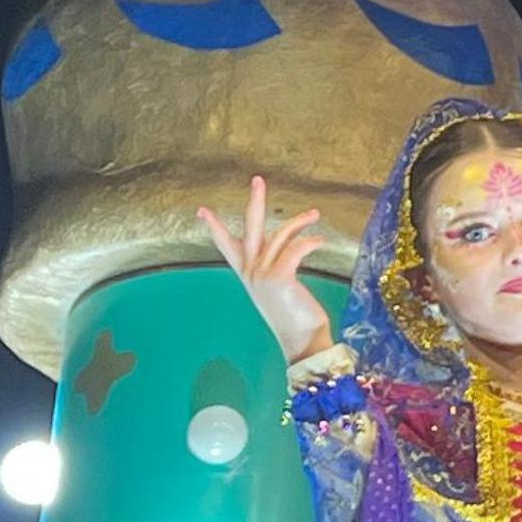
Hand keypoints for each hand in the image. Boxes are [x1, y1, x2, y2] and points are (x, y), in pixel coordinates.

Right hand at [198, 176, 343, 378]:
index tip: (201, 210)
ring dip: (298, 221)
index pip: (226, 246)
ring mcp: (262, 274)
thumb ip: (276, 267)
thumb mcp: (279, 289)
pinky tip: (320, 241)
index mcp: (248, 274)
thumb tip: (287, 246)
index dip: (215, 227)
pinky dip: (309, 242)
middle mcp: (251, 272)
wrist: (302, 342)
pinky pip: (295, 249)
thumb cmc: (295, 318)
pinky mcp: (279, 277)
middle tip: (258, 179)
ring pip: (279, 235)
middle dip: (255, 201)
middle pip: (249, 227)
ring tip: (314, 213)